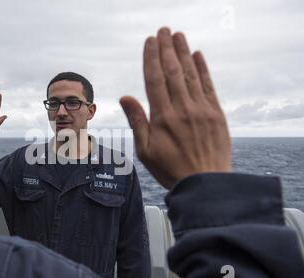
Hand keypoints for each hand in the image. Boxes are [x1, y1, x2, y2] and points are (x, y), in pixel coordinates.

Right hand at [120, 28, 231, 188]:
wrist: (206, 183)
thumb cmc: (171, 169)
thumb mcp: (145, 151)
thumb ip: (137, 122)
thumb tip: (125, 97)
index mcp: (163, 118)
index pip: (155, 80)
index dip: (151, 58)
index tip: (150, 41)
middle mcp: (182, 109)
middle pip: (173, 72)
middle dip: (167, 49)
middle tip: (163, 30)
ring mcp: (201, 110)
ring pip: (191, 74)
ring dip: (184, 53)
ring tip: (178, 35)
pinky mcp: (216, 114)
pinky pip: (208, 86)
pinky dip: (203, 69)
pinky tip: (198, 55)